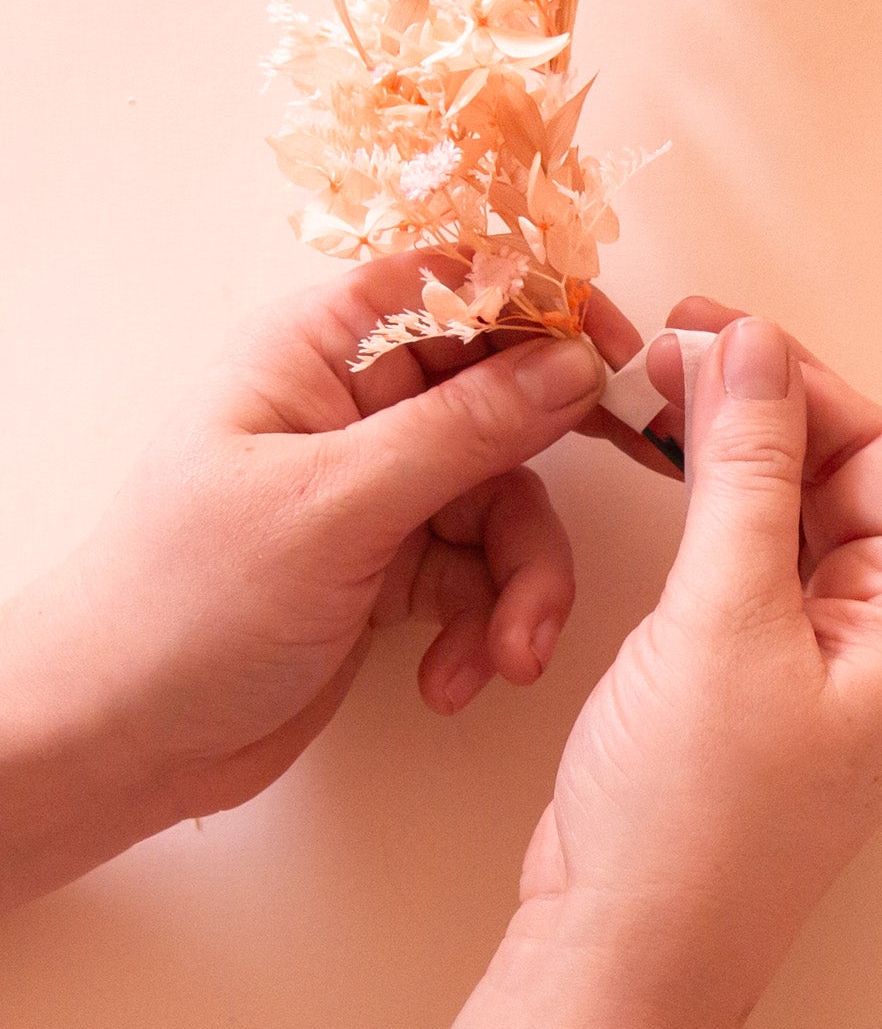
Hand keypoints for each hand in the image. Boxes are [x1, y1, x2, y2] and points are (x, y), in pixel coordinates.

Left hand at [0, 255, 641, 862]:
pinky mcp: (397, 562)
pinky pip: (486, 568)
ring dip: (522, 581)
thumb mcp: (335, 507)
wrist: (119, 745)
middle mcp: (358, 404)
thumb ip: (465, 430)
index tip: (615, 357)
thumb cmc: (183, 606)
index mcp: (319, 349)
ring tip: (506, 652)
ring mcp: (382, 485)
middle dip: (549, 473)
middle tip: (615, 495)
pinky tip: (454, 676)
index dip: (543, 307)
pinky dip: (488, 622)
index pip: (456, 284)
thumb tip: (574, 363)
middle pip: (505, 396)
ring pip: (509, 498)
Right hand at [518, 298, 881, 1028]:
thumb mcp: (725, 616)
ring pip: (789, 509)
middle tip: (662, 345)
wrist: (620, 951)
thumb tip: (755, 346)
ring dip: (725, 445)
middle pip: (837, 473)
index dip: (797, 378)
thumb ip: (746, 469)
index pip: (878, 455)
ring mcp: (825, 655)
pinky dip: (705, 501)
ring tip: (647, 384)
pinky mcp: (759, 673)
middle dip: (757, 404)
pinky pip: (749, 556)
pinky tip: (655, 457)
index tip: (708, 326)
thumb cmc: (691, 809)